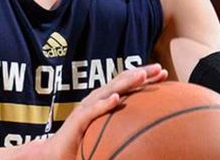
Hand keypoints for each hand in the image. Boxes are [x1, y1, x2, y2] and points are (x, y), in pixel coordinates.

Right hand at [42, 63, 167, 159]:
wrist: (56, 154)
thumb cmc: (83, 141)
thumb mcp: (107, 130)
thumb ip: (122, 124)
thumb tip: (148, 129)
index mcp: (105, 99)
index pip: (127, 83)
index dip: (145, 76)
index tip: (164, 72)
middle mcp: (97, 98)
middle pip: (122, 80)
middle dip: (141, 73)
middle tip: (159, 68)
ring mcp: (88, 106)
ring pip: (110, 90)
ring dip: (127, 82)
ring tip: (142, 76)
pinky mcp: (79, 119)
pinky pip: (94, 110)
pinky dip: (105, 103)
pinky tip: (116, 99)